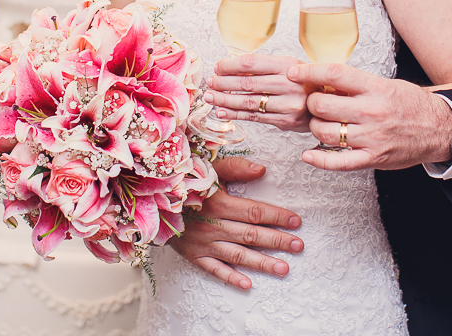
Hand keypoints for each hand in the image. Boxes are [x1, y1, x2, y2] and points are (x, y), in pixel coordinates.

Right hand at [170, 156, 303, 289]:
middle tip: (298, 246)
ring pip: (237, 255)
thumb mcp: (208, 168)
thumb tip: (262, 170)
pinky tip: (248, 284)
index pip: (254, 211)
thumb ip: (236, 168)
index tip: (296, 222)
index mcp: (218, 202)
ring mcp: (203, 243)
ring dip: (262, 262)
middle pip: (251, 235)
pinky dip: (231, 278)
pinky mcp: (194, 255)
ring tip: (283, 268)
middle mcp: (212, 225)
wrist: (152, 200)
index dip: (277, 216)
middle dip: (277, 241)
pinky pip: (214, 269)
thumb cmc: (185, 181)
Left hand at [205, 54, 311, 132]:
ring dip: (225, 100)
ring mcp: (287, 104)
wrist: (328, 103)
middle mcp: (288, 84)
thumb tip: (231, 66)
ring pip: (248, 102)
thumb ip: (265, 67)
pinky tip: (223, 112)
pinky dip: (236, 114)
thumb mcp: (290, 66)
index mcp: (288, 65)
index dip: (230, 66)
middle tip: (210, 82)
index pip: (252, 64)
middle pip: (247, 84)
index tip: (217, 67)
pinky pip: (255, 117)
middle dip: (223, 83)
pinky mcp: (285, 121)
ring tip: (211, 97)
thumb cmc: (304, 83)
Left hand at [288, 63, 451, 170]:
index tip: (294, 72)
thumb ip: (356, 85)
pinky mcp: (373, 158)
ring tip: (321, 124)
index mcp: (375, 88)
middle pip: (322, 106)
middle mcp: (372, 111)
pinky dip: (319, 160)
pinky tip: (309, 154)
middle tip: (314, 104)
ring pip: (325, 133)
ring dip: (315, 128)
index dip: (309, 73)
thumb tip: (321, 81)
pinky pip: (338, 162)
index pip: (334, 74)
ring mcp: (372, 137)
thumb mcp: (385, 85)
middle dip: (311, 104)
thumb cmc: (409, 104)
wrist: (439, 128)